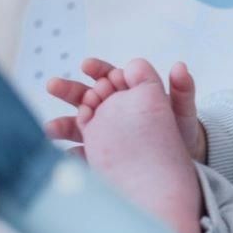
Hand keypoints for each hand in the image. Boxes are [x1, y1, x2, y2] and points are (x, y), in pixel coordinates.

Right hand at [44, 58, 205, 160]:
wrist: (180, 166)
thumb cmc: (180, 134)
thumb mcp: (182, 112)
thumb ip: (182, 90)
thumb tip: (180, 66)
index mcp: (127, 94)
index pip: (109, 77)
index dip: (97, 70)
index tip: (87, 66)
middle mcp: (110, 112)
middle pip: (85, 97)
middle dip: (68, 90)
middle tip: (53, 85)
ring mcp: (102, 134)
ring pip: (78, 125)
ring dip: (62, 124)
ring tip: (50, 128)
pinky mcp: (99, 156)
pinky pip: (83, 154)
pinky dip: (72, 155)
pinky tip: (65, 157)